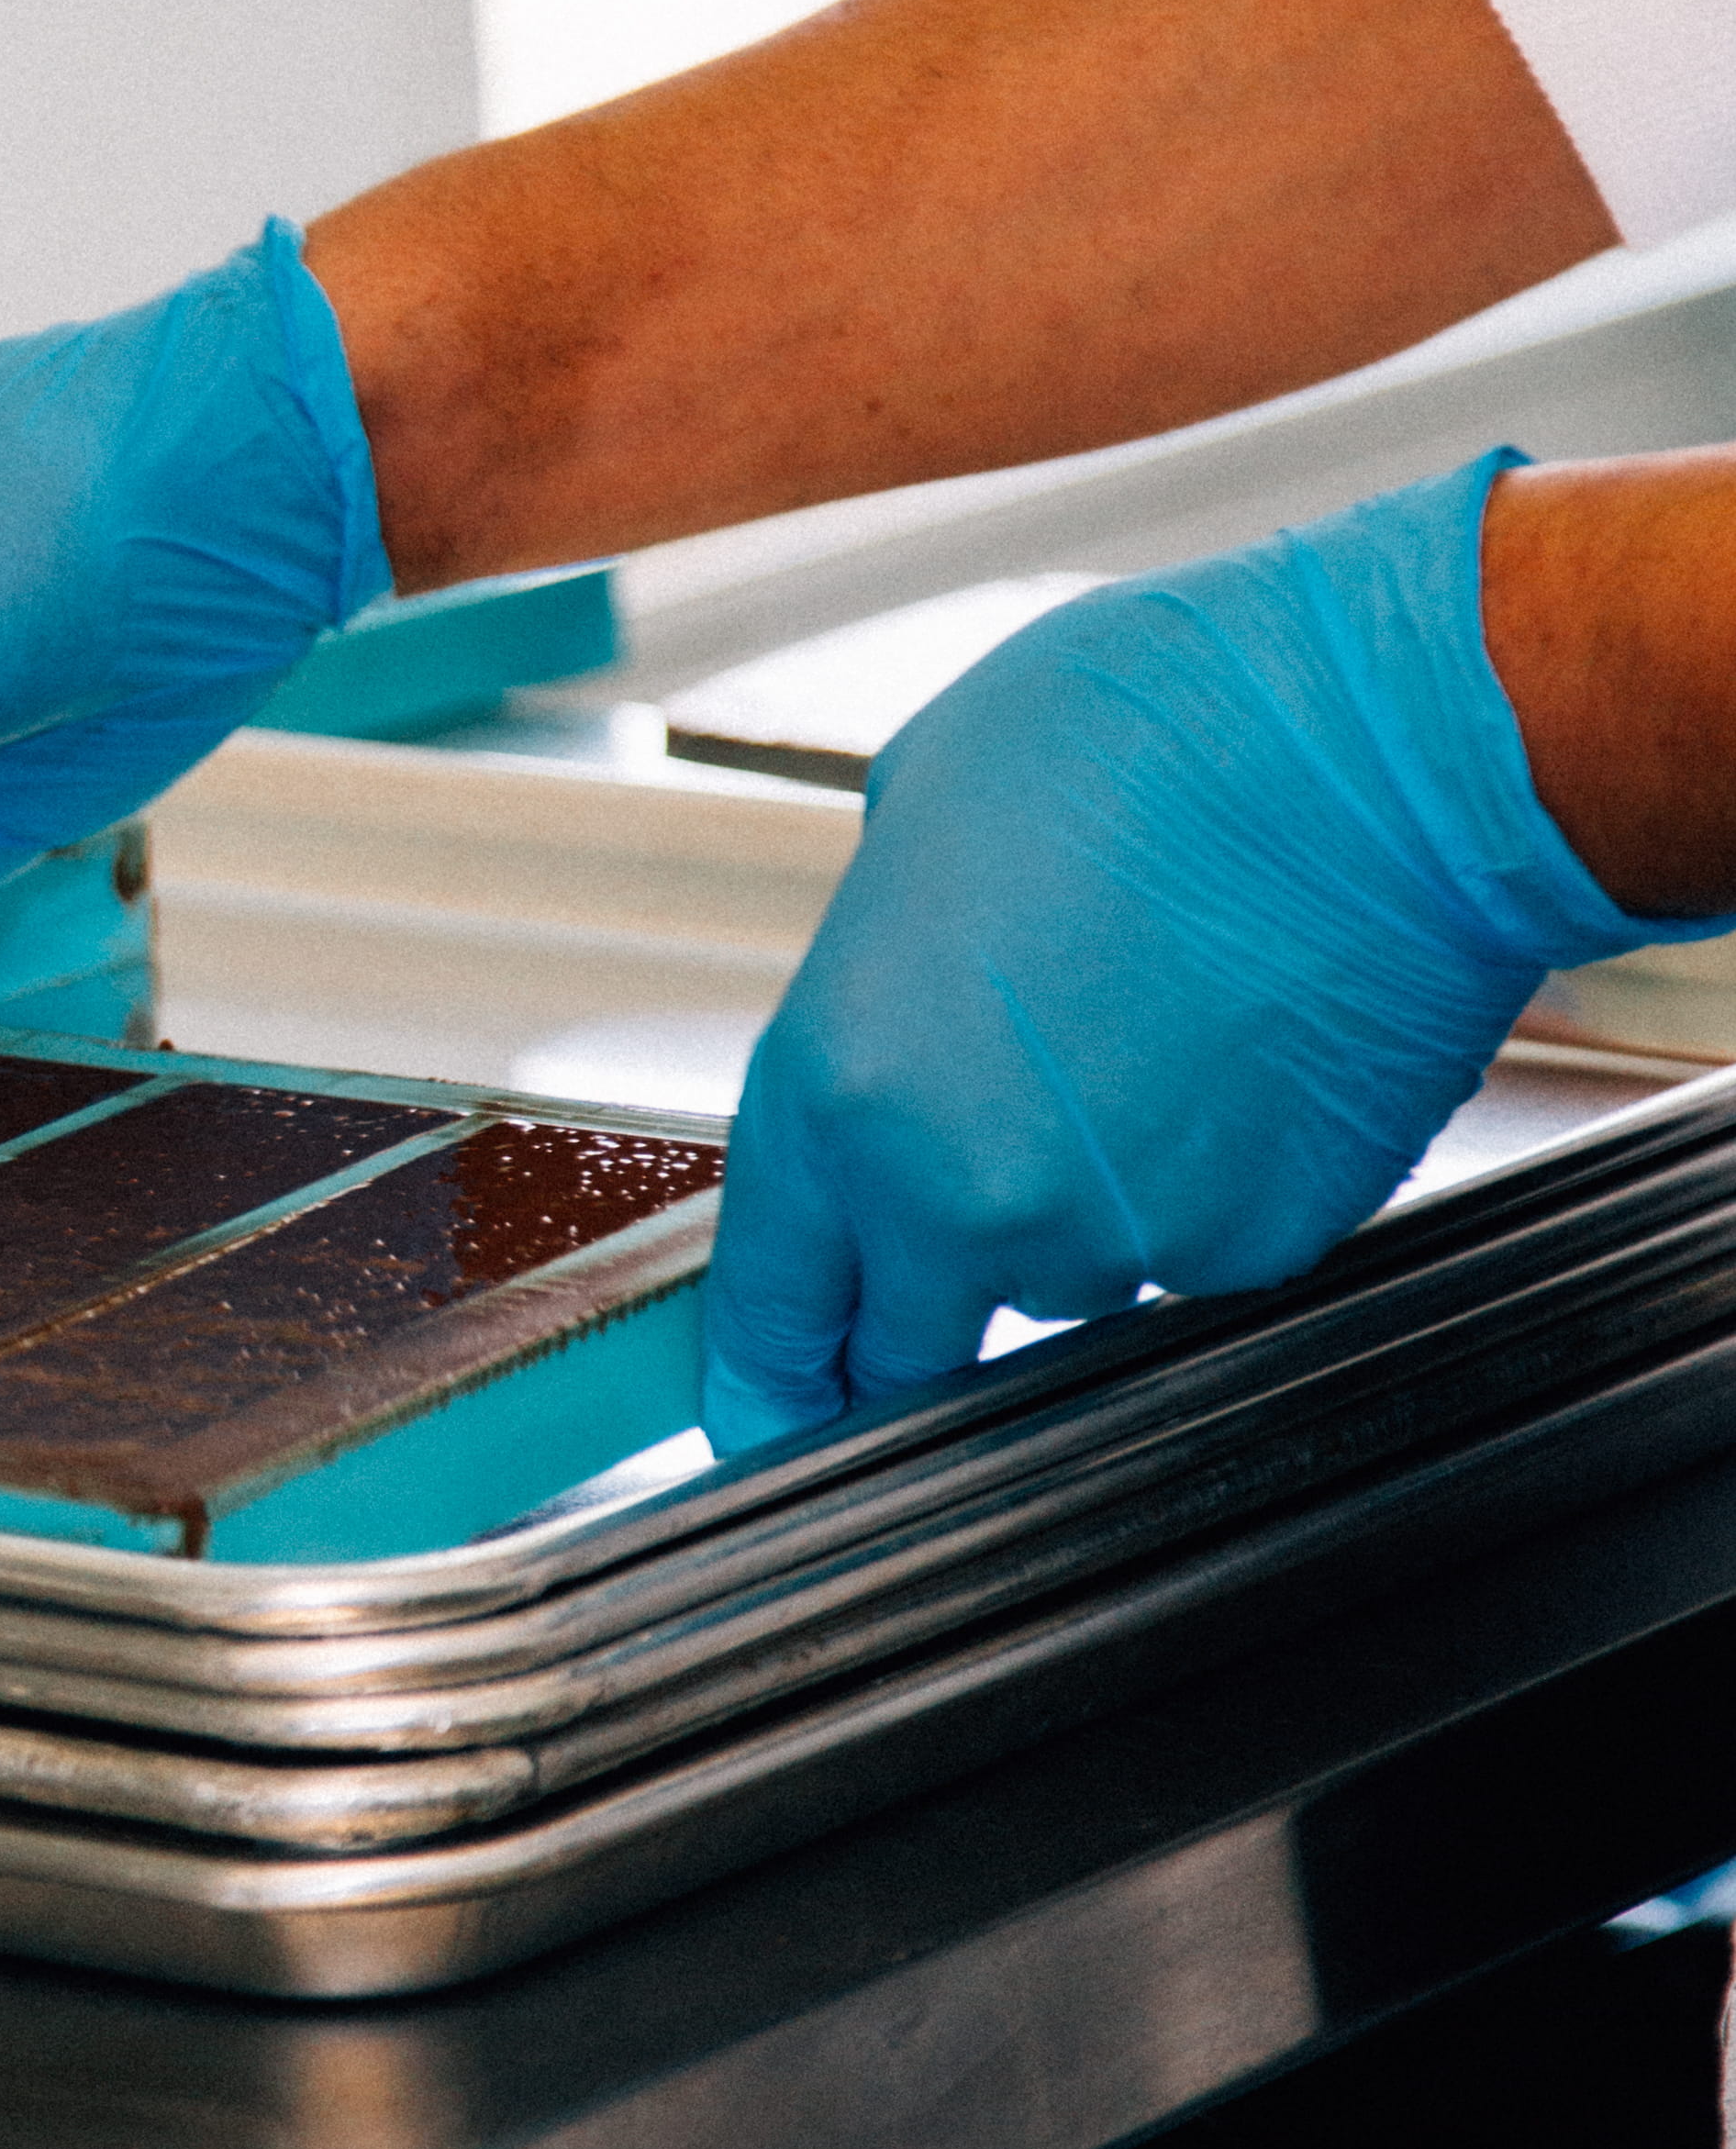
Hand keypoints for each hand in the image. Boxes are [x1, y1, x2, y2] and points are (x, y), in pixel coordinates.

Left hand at [698, 451, 1721, 1453]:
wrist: (1383, 754)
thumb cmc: (1156, 731)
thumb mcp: (921, 807)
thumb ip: (877, 960)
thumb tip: (893, 1008)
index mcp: (848, 1088)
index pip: (775, 1301)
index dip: (766, 1377)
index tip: (764, 1417)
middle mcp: (969, 1197)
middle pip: (914, 1343)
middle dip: (927, 1307)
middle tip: (982, 1201)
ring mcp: (1123, 1239)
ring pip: (1070, 1278)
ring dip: (1085, 1204)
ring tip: (1150, 1033)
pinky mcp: (1260, 1247)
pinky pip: (1201, 1248)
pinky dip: (1210, 1179)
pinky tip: (1238, 1051)